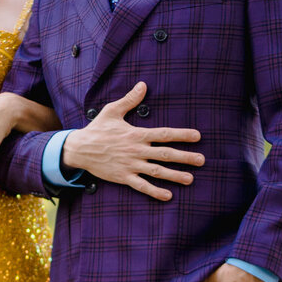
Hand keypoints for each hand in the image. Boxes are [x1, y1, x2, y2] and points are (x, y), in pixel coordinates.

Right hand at [61, 82, 202, 200]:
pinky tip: (168, 196)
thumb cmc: (97, 129)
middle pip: (165, 154)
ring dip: (175, 175)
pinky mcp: (123, 177)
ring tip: (190, 179)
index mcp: (136, 134)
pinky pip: (142, 186)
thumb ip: (130, 99)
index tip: (198, 136)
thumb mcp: (112, 111)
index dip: (182, 134)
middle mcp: (136, 150)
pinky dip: (155, 191)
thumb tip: (143, 85)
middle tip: (202, 160)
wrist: (79, 149)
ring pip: (157, 171)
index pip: (164, 134)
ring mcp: (130, 165)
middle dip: (185, 157)